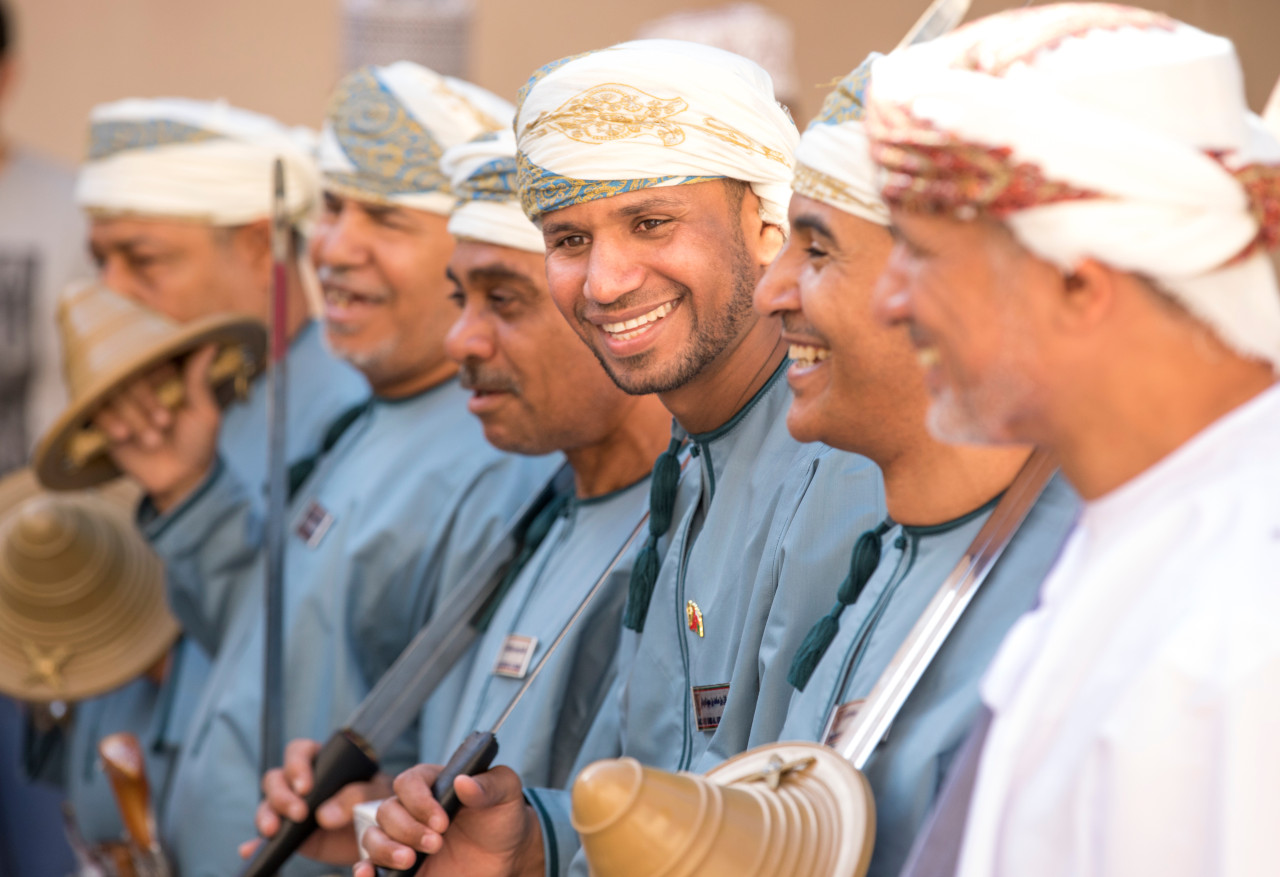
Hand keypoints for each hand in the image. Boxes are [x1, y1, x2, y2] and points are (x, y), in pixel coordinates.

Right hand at [93, 345, 221, 511]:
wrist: (180, 477)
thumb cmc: (198, 442)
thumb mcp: (203, 410)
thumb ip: (198, 377)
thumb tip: (210, 342)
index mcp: (165, 378)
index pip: (151, 358)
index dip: (158, 370)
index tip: (170, 381)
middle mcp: (141, 387)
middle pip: (129, 375)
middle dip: (145, 400)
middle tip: (164, 423)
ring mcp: (121, 404)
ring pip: (113, 394)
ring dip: (133, 416)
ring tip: (153, 440)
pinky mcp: (104, 423)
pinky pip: (95, 412)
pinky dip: (109, 422)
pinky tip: (123, 436)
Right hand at [238, 738, 391, 865]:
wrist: (381, 833)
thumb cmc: (378, 802)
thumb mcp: (375, 794)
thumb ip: (355, 797)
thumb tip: (323, 816)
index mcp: (323, 762)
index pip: (299, 752)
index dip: (297, 765)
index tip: (306, 787)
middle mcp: (302, 783)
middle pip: (276, 778)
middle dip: (281, 795)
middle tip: (298, 813)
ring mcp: (293, 807)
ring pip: (267, 804)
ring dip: (266, 816)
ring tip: (274, 831)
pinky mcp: (290, 833)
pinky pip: (265, 837)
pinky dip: (255, 843)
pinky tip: (251, 849)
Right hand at [356, 764, 544, 876]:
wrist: (507, 855)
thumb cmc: (502, 817)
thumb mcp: (506, 794)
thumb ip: (489, 785)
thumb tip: (463, 782)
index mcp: (432, 784)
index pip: (408, 783)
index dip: (420, 801)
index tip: (443, 821)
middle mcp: (412, 810)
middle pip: (387, 811)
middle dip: (408, 829)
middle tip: (437, 843)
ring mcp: (404, 839)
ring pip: (373, 838)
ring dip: (386, 849)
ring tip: (410, 860)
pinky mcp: (400, 868)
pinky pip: (371, 867)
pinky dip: (365, 872)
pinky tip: (369, 874)